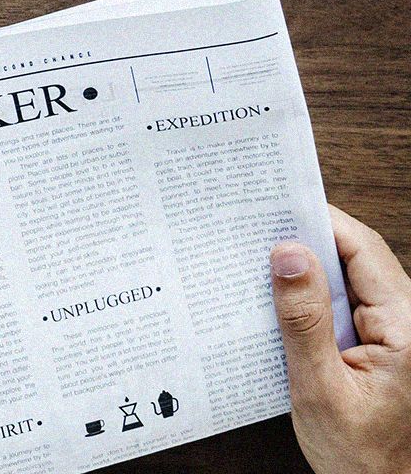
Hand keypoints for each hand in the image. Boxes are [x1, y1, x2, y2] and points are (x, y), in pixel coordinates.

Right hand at [271, 205, 410, 473]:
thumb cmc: (361, 458)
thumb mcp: (320, 389)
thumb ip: (304, 320)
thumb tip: (289, 254)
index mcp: (407, 327)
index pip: (363, 249)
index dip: (320, 220)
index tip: (277, 205)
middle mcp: (409, 322)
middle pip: (356, 256)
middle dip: (308, 239)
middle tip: (257, 227)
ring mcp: (397, 333)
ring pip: (349, 277)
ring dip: (308, 268)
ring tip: (261, 260)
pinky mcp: (382, 345)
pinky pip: (346, 303)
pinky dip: (314, 296)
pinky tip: (282, 300)